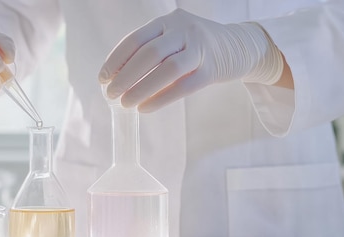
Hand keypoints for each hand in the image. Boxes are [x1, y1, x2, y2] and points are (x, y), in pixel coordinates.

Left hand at [99, 9, 282, 111]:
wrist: (241, 46)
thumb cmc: (196, 47)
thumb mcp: (173, 38)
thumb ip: (150, 51)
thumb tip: (116, 77)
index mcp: (167, 21)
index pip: (135, 39)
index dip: (116, 60)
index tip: (102, 78)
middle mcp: (184, 30)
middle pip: (149, 54)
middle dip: (125, 76)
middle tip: (111, 94)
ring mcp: (201, 48)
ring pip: (167, 69)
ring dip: (141, 88)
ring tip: (125, 104)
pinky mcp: (213, 69)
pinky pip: (183, 86)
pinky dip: (161, 98)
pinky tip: (145, 108)